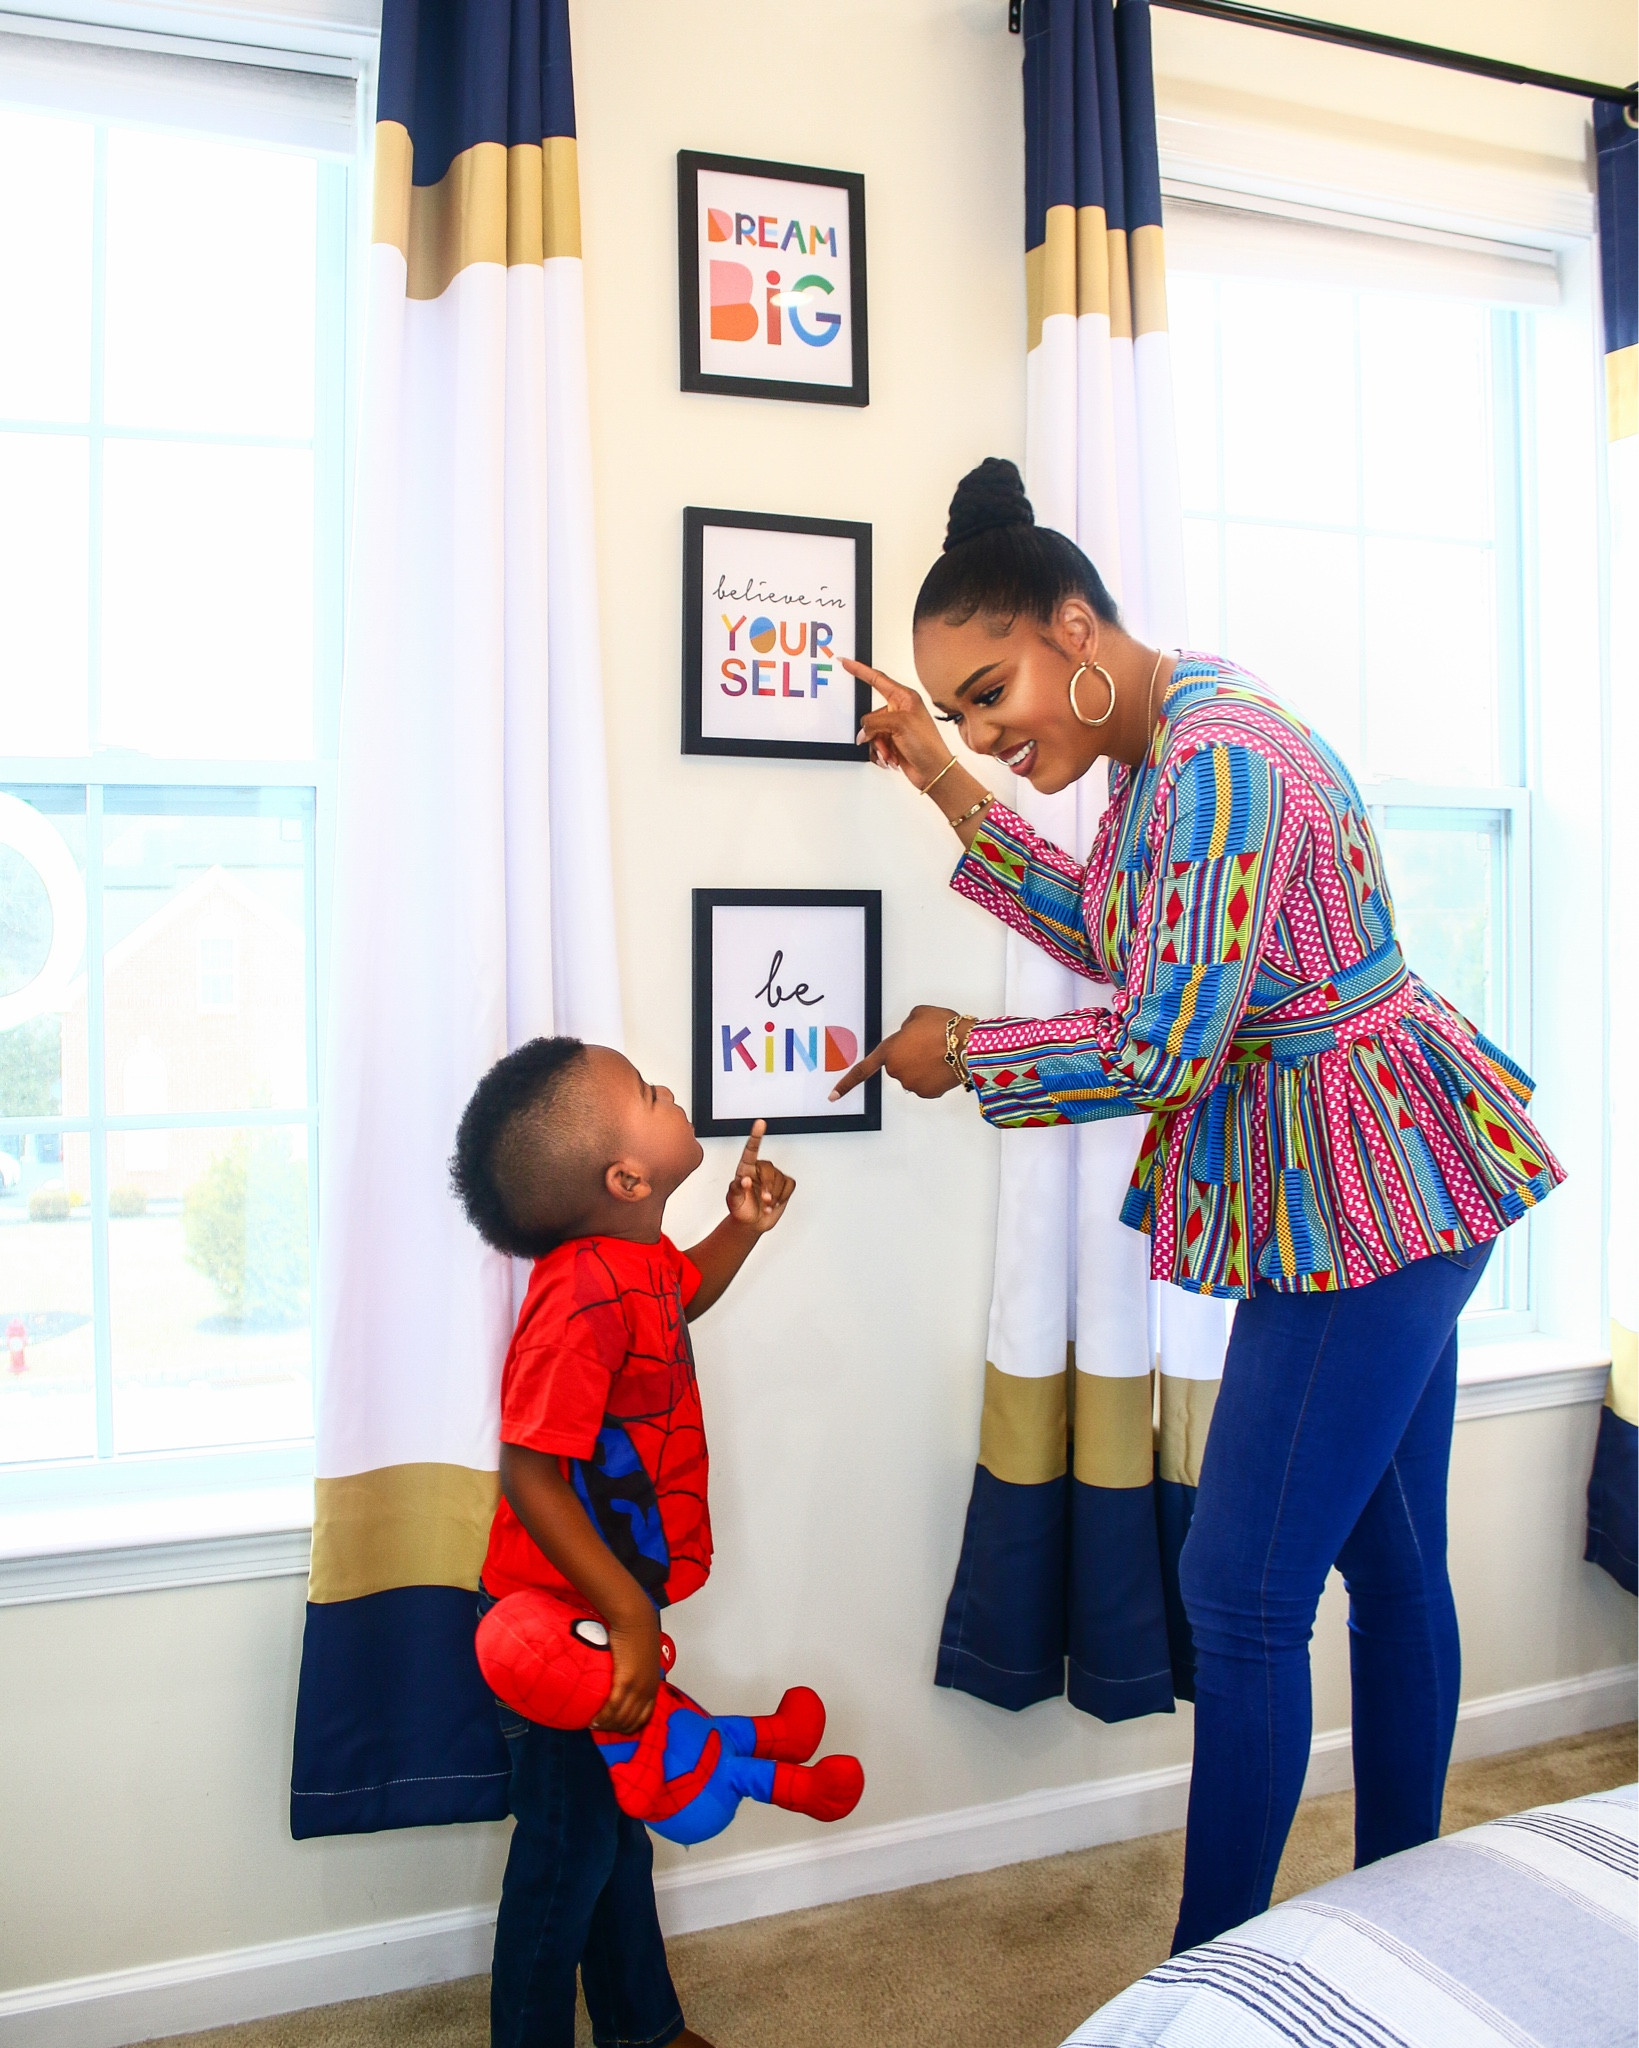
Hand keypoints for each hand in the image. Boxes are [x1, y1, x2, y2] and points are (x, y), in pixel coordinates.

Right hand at [592, 1604, 660, 1734]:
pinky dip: (603, 1717)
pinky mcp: (626, 1681)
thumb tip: (621, 1676)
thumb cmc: (637, 1634)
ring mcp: (638, 1687)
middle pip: (631, 1721)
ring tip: (593, 1725)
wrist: (635, 1619)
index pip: (644, 1718)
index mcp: (653, 1686)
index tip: (615, 1728)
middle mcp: (647, 1690)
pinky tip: (593, 1720)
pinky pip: (613, 1707)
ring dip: (607, 1725)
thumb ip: (636, 1671)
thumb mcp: (643, 1658)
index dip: (630, 1727)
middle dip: (615, 1728)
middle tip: (599, 1727)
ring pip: (621, 1718)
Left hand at [725, 1119, 795, 1232]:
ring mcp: (773, 1176)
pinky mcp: (784, 1184)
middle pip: (770, 1170)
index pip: (751, 1150)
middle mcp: (760, 1169)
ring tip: (766, 1206)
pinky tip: (774, 1203)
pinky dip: (782, 1197)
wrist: (752, 1222)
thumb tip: (746, 1180)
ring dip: (774, 1196)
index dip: (756, 1136)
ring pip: (781, 1180)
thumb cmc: (740, 1208)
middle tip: (764, 1201)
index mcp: (745, 1169)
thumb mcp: (733, 1200)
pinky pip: (789, 1186)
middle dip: (769, 1187)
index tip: (760, 1123)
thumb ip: (736, 1189)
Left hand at [830, 1005, 963, 1101]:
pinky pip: (928, 1085)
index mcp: (889, 1051)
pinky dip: (935, 1077)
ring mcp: (912, 1084)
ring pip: (915, 1076)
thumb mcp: (918, 1014)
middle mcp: (896, 1071)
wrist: (967, 1044)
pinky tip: (945, 1064)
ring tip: (941, 1053)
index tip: (832, 1097)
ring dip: (924, 1067)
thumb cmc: (943, 1027)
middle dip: (910, 1057)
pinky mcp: (929, 1093)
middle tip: (928, 1044)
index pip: (862, 1069)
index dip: (846, 1083)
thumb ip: (907, 1026)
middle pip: (899, 1066)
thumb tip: (909, 1035)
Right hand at [842, 659, 953, 789]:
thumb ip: (874, 722)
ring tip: (892, 753)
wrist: (933, 771)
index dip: (860, 670)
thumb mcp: (900, 724)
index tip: (846, 662)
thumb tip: (863, 732)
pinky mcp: (892, 741)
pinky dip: (880, 753)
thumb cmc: (927, 745)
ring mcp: (895, 727)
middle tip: (885, 740)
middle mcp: (899, 710)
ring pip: (870, 732)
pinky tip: (892, 758)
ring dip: (879, 746)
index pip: (877, 679)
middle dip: (873, 732)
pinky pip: (874, 744)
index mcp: (905, 697)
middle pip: (870, 715)